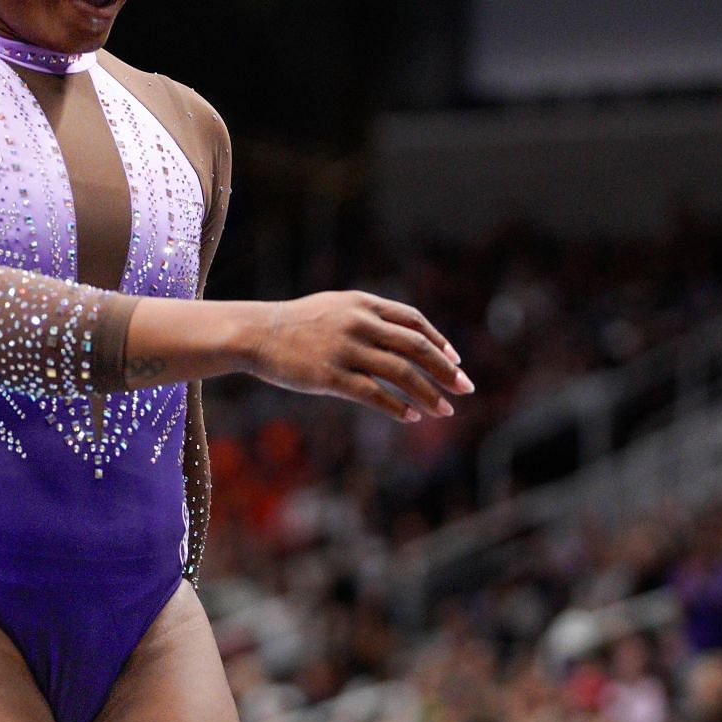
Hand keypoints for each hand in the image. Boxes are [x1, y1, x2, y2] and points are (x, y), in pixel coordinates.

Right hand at [245, 291, 471, 422]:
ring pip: (400, 373)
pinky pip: (373, 394)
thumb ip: (369, 317)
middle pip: (415, 347)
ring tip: (444, 411)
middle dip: (445, 370)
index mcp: (363, 304)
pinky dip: (397, 407)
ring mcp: (345, 349)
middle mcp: (358, 323)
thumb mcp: (336, 308)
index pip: (413, 320)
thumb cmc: (297, 324)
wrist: (256, 333)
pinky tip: (411, 417)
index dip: (438, 341)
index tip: (455, 361)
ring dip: (427, 394)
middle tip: (465, 388)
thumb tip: (404, 338)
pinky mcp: (330, 376)